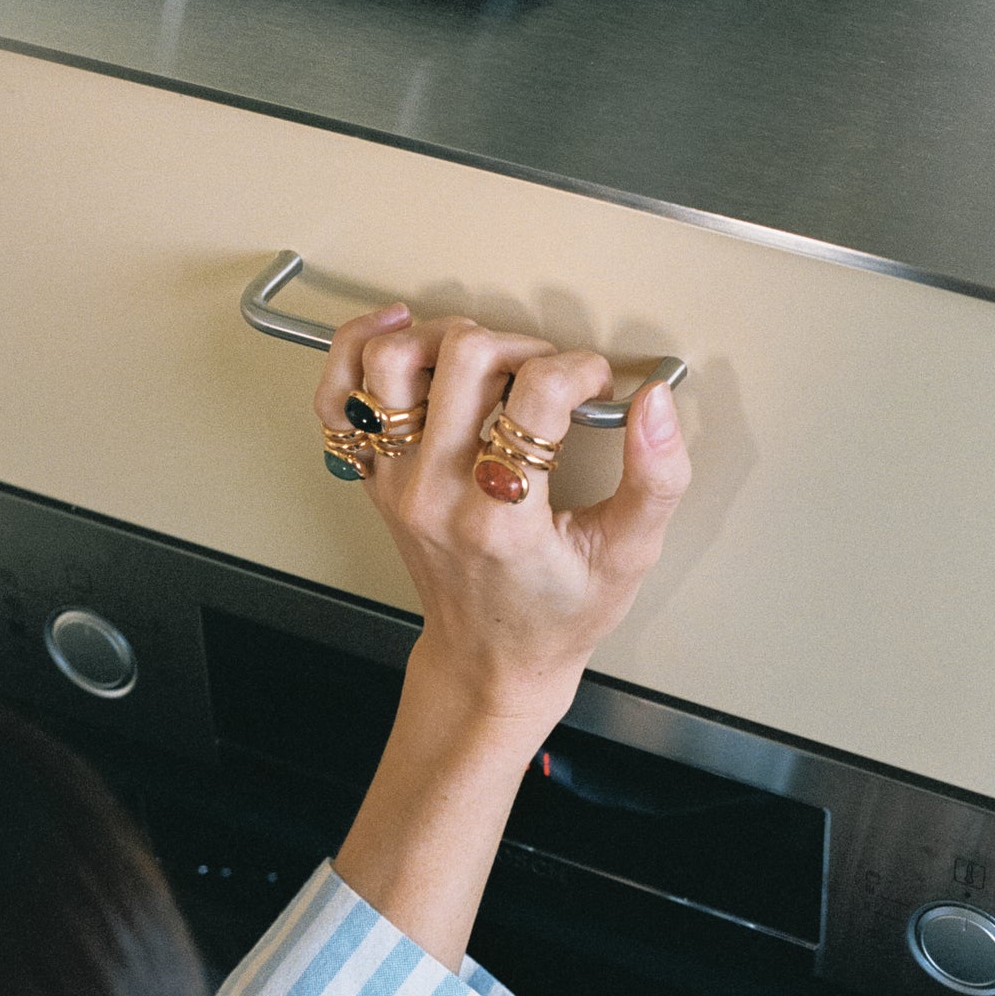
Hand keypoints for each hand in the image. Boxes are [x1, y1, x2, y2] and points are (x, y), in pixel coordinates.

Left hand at [314, 306, 690, 730]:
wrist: (491, 660)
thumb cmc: (556, 613)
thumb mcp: (628, 555)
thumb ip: (657, 478)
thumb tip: (657, 402)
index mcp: (502, 520)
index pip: (537, 393)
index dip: (581, 371)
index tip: (595, 388)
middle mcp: (436, 497)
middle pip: (463, 358)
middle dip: (520, 346)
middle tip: (544, 374)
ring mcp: (395, 485)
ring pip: (391, 363)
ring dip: (444, 338)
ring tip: (484, 358)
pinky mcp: (373, 478)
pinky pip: (337, 397)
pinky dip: (359, 350)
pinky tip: (400, 335)